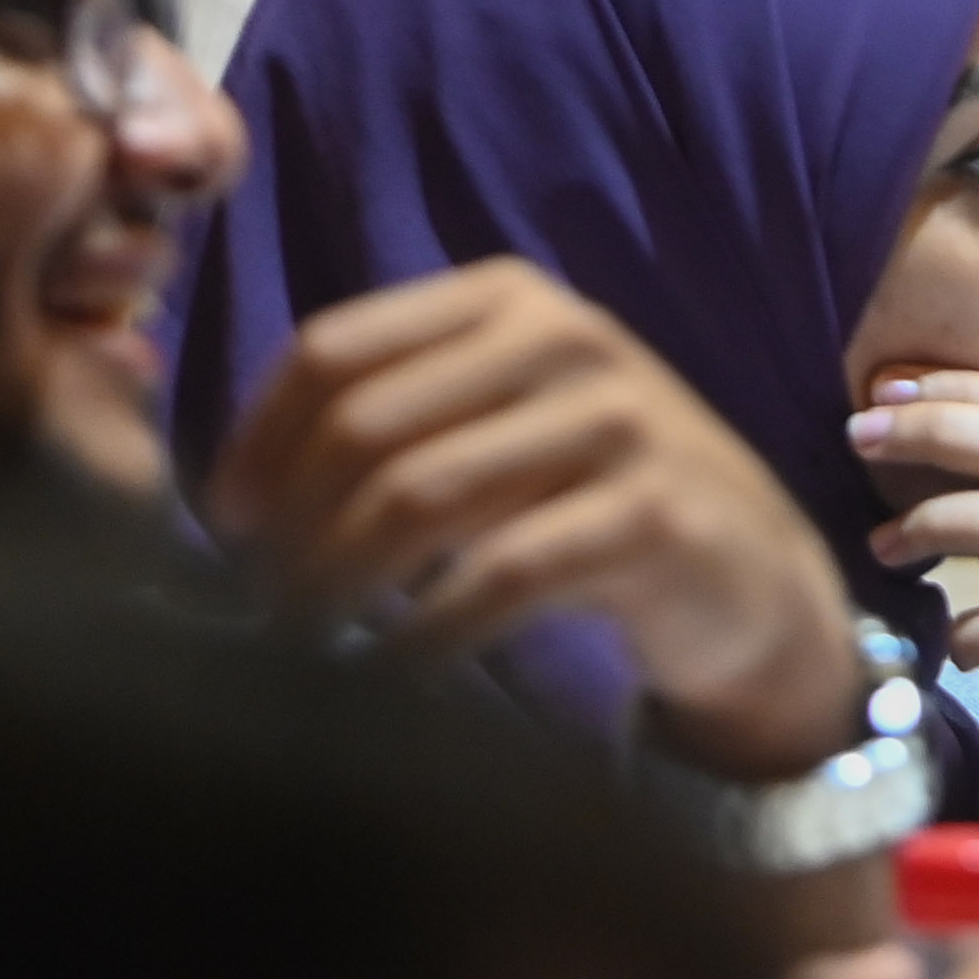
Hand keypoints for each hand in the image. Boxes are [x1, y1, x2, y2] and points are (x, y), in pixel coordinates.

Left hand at [205, 258, 863, 774]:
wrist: (748, 572)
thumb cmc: (591, 500)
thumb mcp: (500, 426)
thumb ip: (398, 421)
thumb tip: (237, 501)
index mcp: (509, 300)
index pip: (334, 349)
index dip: (257, 444)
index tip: (231, 532)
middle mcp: (566, 337)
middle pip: (364, 428)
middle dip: (291, 533)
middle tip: (261, 609)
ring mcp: (620, 421)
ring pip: (417, 500)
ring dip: (336, 588)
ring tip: (300, 647)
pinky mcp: (653, 515)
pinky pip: (496, 577)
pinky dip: (420, 637)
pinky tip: (386, 677)